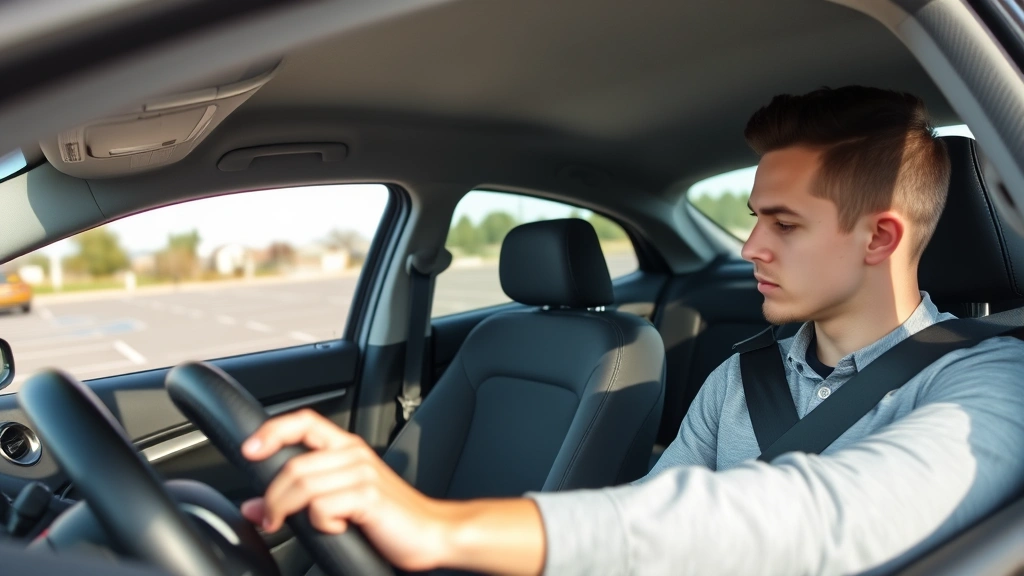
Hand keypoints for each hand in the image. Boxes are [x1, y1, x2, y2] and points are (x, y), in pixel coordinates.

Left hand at [238, 409, 448, 571]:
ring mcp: (363, 474)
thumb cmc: (389, 518)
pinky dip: (320, 522)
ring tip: (288, 526)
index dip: (272, 431)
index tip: (249, 450)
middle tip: (269, 519)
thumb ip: (300, 499)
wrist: (432, 531)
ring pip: (302, 484)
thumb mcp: (340, 503)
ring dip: (285, 510)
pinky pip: (323, 506)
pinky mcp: (369, 497)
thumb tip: (254, 507)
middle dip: (271, 495)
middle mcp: (354, 454)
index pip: (304, 422)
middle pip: (293, 463)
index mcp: (347, 448)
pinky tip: (335, 528)